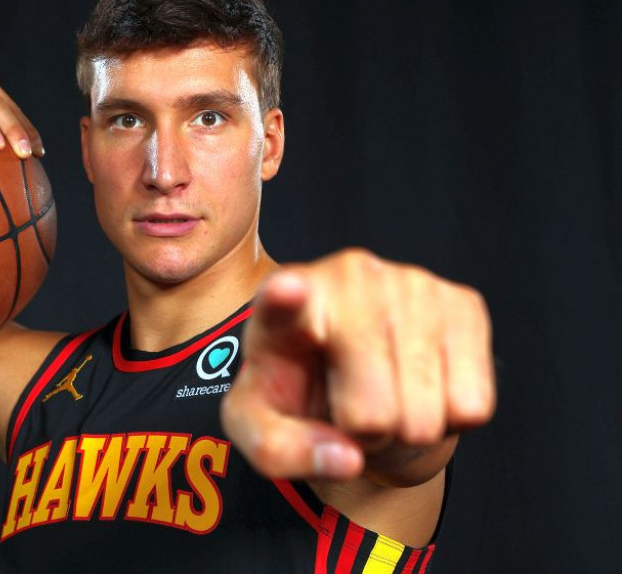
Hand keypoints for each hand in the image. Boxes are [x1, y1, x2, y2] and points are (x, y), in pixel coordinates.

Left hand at [221, 249, 494, 482]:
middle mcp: (344, 277)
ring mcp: (408, 282)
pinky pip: (472, 405)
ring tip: (384, 396)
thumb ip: (279, 451)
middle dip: (364, 435)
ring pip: (425, 416)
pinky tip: (423, 387)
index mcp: (278, 303)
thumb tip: (346, 458)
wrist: (354, 372)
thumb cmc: (299, 393)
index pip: (280, 301)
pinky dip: (450, 419)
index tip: (287, 291)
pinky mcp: (462, 301)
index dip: (286, 299)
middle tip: (349, 409)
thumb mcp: (263, 428)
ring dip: (407, 430)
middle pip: (371, 413)